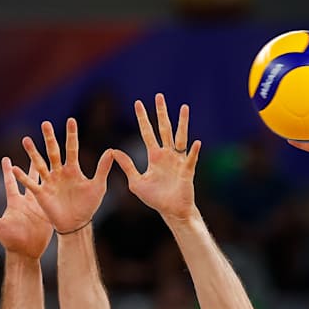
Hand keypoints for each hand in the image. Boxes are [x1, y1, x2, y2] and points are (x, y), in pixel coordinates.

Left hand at [0, 157, 52, 258]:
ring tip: (51, 157)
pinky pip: (53, 196)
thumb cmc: (11, 242)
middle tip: (32, 149)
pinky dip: (57, 187)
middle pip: (29, 177)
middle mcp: (27, 201)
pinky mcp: (48, 211)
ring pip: (44, 183)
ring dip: (46, 171)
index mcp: (15, 202)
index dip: (8, 170)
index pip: (11, 182)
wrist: (27, 252)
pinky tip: (64, 176)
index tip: (5, 157)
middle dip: (30, 162)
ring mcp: (38, 205)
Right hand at [15, 119, 113, 233]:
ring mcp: (49, 182)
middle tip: (46, 123)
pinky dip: (22, 177)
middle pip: (53, 152)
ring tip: (26, 140)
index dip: (71, 135)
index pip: (72, 148)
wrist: (77, 224)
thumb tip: (112, 150)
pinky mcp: (41, 193)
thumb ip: (103, 168)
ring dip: (33, 153)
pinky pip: (31, 183)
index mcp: (72, 169)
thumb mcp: (98, 186)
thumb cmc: (88, 205)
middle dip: (50, 138)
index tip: (71, 120)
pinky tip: (14, 168)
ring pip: (40, 164)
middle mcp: (59, 172)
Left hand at [112, 94, 201, 222]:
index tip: (137, 103)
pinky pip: (190, 159)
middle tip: (159, 96)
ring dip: (182, 123)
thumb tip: (113, 151)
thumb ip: (127, 166)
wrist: (171, 211)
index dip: (143, 119)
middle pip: (164, 129)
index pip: (147, 133)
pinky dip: (193, 152)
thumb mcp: (136, 182)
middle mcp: (167, 154)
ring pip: (180, 138)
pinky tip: (195, 143)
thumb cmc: (155, 198)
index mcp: (154, 156)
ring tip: (184, 108)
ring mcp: (178, 161)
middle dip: (161, 113)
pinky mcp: (187, 171)